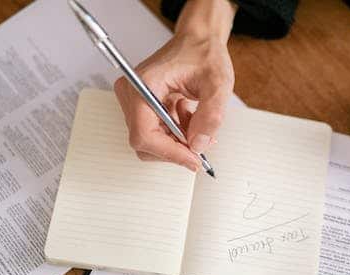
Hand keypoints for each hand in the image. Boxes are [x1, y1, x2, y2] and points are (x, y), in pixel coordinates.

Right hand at [114, 0, 235, 171]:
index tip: (194, 159)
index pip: (144, 134)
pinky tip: (190, 119)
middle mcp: (132, 94)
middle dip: (175, 149)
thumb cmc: (204, 54)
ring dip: (178, 141)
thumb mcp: (218, 83)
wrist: (199, 41)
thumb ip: (210, 115)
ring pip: (151, 141)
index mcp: (143, 85)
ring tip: (198, 125)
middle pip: (145, 143)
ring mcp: (134, 101)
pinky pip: (156, 133)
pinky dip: (176, 134)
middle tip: (202, 144)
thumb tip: (198, 145)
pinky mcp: (142, 107)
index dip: (170, 153)